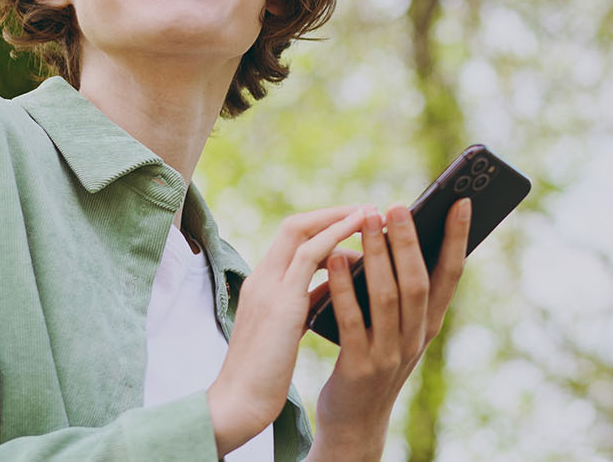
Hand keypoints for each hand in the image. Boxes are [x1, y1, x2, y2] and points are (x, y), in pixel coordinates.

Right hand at [207, 205, 366, 455]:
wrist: (240, 402)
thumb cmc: (263, 373)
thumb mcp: (286, 328)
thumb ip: (304, 302)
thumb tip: (334, 285)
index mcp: (262, 284)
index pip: (291, 239)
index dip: (323, 226)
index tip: (354, 222)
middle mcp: (262, 277)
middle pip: (296, 225)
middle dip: (334, 213)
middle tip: (369, 209)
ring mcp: (268, 285)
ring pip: (302, 231)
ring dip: (339, 217)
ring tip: (372, 213)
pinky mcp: (280, 301)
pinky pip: (310, 255)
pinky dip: (336, 237)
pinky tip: (361, 235)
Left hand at [309, 198, 471, 460]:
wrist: (355, 422)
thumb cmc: (373, 359)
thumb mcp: (399, 327)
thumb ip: (402, 290)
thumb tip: (396, 232)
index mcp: (430, 324)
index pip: (451, 275)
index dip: (458, 239)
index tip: (462, 202)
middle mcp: (416, 338)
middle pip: (417, 282)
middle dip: (409, 240)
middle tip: (396, 204)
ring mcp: (389, 354)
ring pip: (388, 297)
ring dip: (376, 254)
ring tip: (365, 220)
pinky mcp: (359, 367)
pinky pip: (352, 320)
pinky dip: (344, 288)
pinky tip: (333, 260)